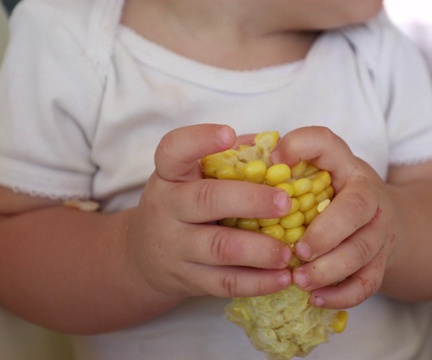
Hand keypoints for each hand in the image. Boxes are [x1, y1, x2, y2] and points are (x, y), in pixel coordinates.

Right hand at [127, 124, 292, 299]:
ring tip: (288, 251)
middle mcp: (167, 208)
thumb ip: (229, 159)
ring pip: (219, 248)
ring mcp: (175, 246)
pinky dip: (257, 283)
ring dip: (259, 250)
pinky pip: (225, 283)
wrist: (144, 255)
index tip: (228, 133)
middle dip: (249, 201)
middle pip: (206, 201)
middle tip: (285, 202)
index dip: (199, 140)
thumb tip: (276, 144)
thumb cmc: (182, 204)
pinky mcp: (188, 279)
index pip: (174, 151)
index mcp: (169, 176)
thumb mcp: (191, 177)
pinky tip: (282, 277)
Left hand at [271, 126, 399, 308]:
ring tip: (299, 280)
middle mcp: (370, 198)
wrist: (382, 217)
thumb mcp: (321, 163)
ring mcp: (378, 234)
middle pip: (356, 211)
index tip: (276, 162)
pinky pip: (366, 284)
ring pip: (361, 254)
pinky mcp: (380, 264)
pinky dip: (342, 296)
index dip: (302, 148)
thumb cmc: (339, 190)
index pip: (329, 146)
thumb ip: (297, 151)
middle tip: (297, 250)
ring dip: (328, 270)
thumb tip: (272, 158)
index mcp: (348, 167)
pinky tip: (316, 299)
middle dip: (325, 233)